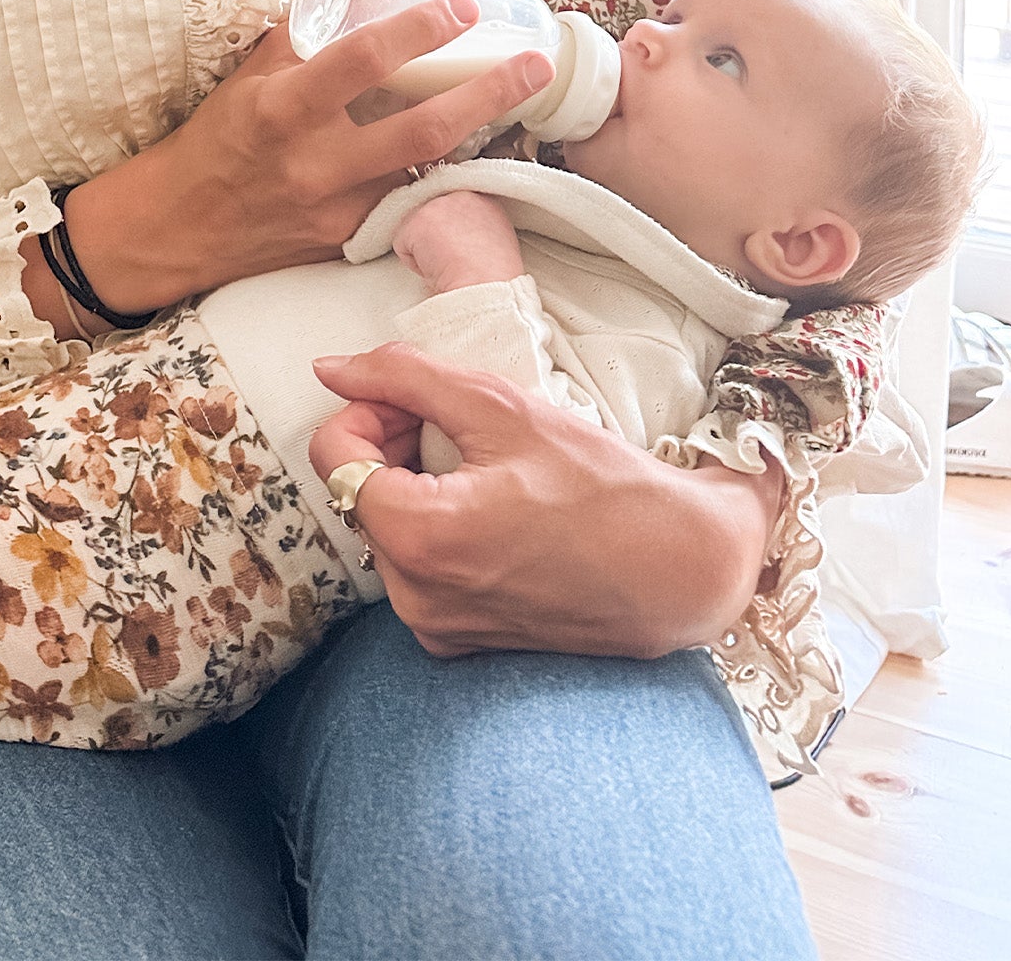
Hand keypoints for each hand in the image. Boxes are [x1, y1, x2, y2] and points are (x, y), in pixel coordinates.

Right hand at [37, 1, 553, 326]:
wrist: (174, 229)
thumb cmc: (214, 141)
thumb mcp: (251, 78)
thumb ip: (307, 36)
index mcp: (282, 107)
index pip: (361, 59)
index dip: (417, 29)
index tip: (461, 7)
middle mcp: (313, 161)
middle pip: (421, 126)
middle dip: (488, 92)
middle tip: (537, 63)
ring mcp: (335, 208)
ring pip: (426, 167)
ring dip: (480, 134)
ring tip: (523, 101)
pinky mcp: (344, 241)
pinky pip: (405, 199)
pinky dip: (441, 171)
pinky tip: (474, 148)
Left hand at [307, 345, 783, 658]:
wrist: (679, 570)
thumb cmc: (601, 485)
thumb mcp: (502, 407)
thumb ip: (406, 377)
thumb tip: (330, 368)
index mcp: (419, 537)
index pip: (333, 454)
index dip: (369, 410)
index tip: (419, 402)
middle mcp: (415, 596)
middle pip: (357, 492)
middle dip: (392, 445)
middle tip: (456, 426)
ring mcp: (435, 627)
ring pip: (386, 529)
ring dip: (413, 486)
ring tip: (481, 469)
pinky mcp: (458, 643)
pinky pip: (416, 570)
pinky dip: (436, 531)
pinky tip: (492, 513)